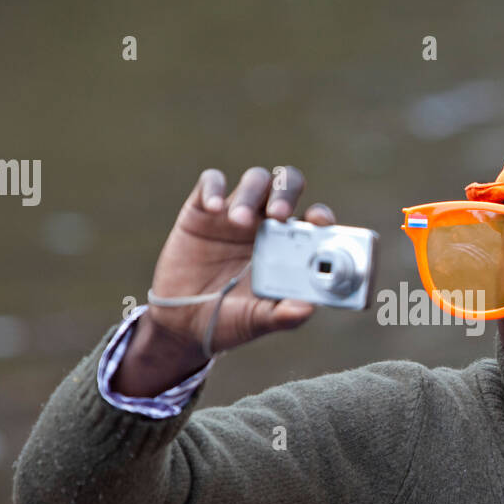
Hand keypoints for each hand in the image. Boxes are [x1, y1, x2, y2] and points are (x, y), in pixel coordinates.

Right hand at [114, 166, 334, 395]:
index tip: (317, 222)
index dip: (320, 214)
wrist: (184, 323)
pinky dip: (213, 188)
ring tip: (239, 221)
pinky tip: (213, 208)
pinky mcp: (202, 210)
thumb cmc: (230, 319)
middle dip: (287, 193)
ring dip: (252, 193)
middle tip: (278, 215)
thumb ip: (283, 316)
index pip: (314, 217)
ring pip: (255, 180)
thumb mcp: (257, 322)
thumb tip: (307, 309)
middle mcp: (267, 223)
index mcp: (289, 246)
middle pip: (287, 186)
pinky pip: (211, 181)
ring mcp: (235, 214)